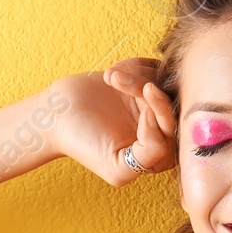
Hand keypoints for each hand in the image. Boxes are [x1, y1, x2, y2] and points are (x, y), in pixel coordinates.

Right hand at [48, 57, 177, 185]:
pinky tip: (111, 74)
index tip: (141, 112)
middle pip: (174, 106)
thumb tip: (162, 125)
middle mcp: (158, 128)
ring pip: (165, 82)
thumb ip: (148, 157)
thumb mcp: (117, 167)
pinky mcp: (142, 80)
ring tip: (109, 77)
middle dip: (150, 91)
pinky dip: (135, 65)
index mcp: (157, 155)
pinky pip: (155, 67)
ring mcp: (150, 102)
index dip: (162, 118)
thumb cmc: (82, 144)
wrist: (56, 115)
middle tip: (121, 82)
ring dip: (137, 75)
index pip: (175, 134)